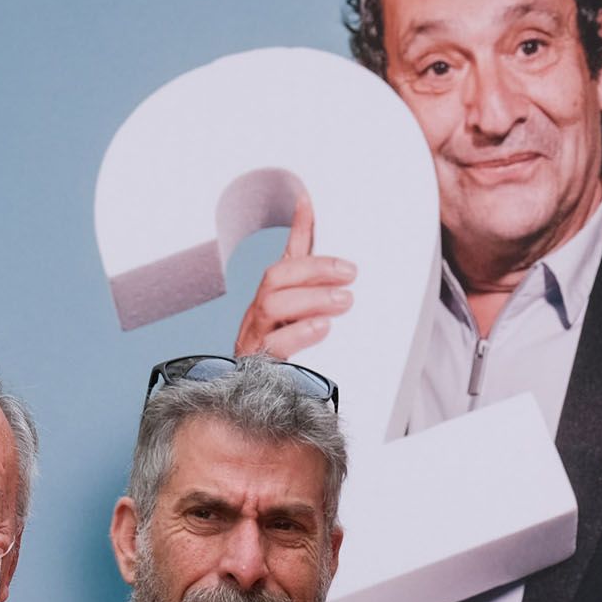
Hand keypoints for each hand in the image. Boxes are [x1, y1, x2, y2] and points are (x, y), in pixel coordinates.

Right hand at [234, 196, 355, 358]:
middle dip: (312, 271)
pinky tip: (322, 327)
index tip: (310, 204)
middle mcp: (259, 313)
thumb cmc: (282, 348)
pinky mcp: (259, 365)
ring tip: (344, 302)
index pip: (285, 258)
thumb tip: (321, 229)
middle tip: (350, 274)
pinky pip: (273, 346)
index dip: (296, 230)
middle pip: (275, 279)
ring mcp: (255, 337)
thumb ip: (313, 280)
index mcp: (271, 298)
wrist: (251, 398)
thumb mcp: (300, 312)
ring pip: (271, 307)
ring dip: (310, 299)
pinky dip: (299, 334)